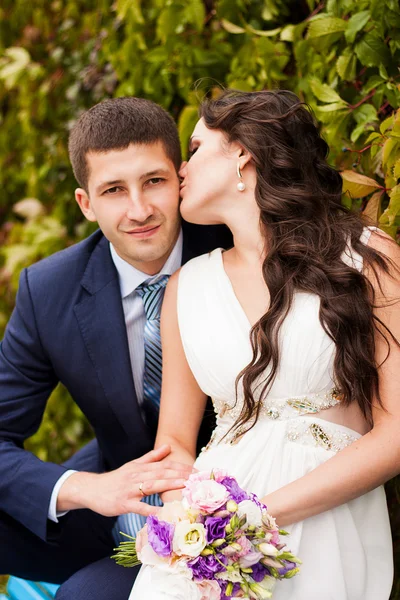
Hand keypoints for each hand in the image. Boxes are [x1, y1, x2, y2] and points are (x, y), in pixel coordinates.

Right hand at [57, 445, 192, 516]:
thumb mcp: (133, 465)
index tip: (198, 471)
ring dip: (171, 485)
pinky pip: (139, 506)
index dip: (182, 467)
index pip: (165, 465)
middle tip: (199, 479)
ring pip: (153, 485)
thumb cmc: (115, 479)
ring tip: (187, 487)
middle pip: (163, 473)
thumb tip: (168, 446)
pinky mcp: (124, 503)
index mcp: (141, 467)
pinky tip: (163, 513)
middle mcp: (138, 475)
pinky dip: (151, 509)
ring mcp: (131, 489)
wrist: (91, 489)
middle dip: (182, 475)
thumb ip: (151, 457)